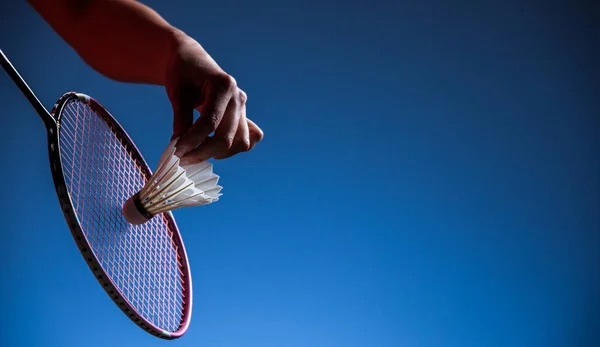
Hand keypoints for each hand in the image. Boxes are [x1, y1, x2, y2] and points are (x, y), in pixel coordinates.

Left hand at [165, 33, 262, 164]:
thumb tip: (179, 146)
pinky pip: (249, 139)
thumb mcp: (177, 93)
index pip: (210, 123)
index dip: (192, 141)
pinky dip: (235, 148)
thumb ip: (181, 119)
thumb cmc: (183, 73)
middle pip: (226, 137)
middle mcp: (239, 98)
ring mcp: (244, 108)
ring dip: (218, 153)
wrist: (192, 61)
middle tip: (182, 158)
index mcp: (224, 86)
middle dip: (202, 152)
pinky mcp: (244, 116)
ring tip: (196, 153)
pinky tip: (215, 149)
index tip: (175, 152)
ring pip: (240, 143)